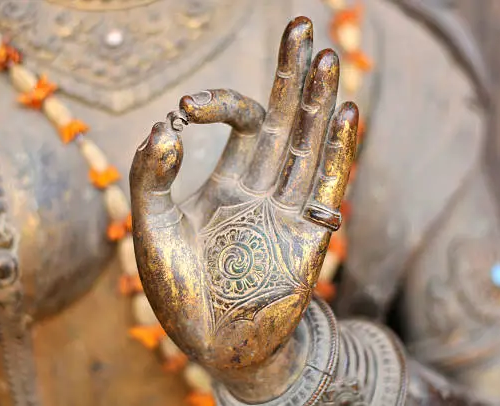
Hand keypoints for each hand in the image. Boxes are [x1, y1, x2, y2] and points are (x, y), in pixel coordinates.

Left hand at [130, 16, 356, 378]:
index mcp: (230, 181)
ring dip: (320, 103)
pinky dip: (338, 150)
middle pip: (287, 121)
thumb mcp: (152, 228)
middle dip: (294, 76)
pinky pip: (327, 185)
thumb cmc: (179, 291)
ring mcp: (290, 208)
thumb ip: (152, 176)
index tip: (184, 108)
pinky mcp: (310, 236)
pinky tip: (347, 112)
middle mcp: (265, 187)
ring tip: (328, 55)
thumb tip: (165, 124)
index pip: (240, 123)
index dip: (220, 103)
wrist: (213, 344)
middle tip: (301, 25)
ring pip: (310, 145)